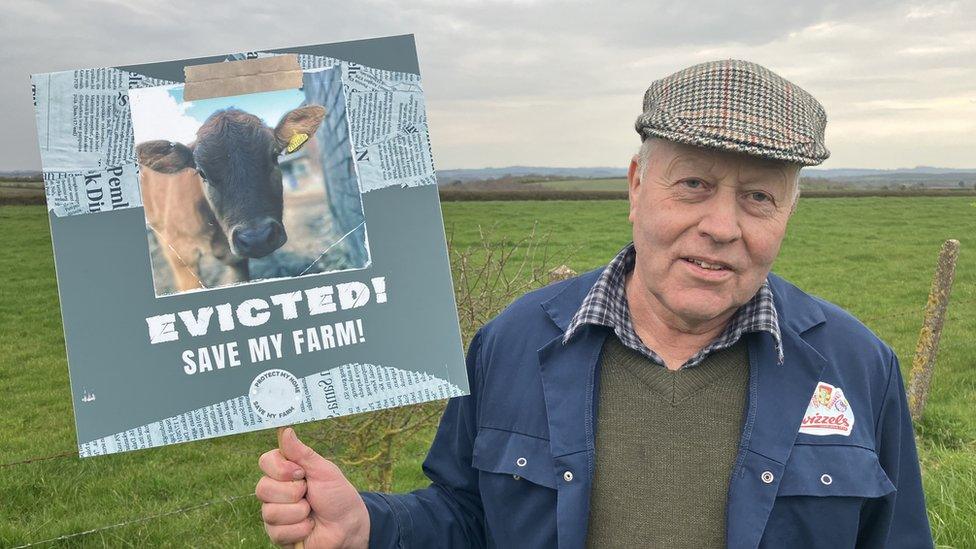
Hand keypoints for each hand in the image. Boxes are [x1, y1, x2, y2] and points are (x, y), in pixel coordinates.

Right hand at [257, 427, 370, 547]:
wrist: (348, 525)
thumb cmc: (337, 495)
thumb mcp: (323, 470)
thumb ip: (302, 453)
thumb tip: (285, 430)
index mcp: (285, 472)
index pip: (265, 461)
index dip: (280, 469)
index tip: (301, 473)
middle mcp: (275, 492)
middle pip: (262, 488)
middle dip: (293, 493)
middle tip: (309, 494)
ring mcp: (274, 513)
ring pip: (270, 512)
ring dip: (299, 513)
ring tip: (311, 512)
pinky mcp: (278, 534)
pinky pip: (278, 532)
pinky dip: (300, 529)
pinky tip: (309, 527)